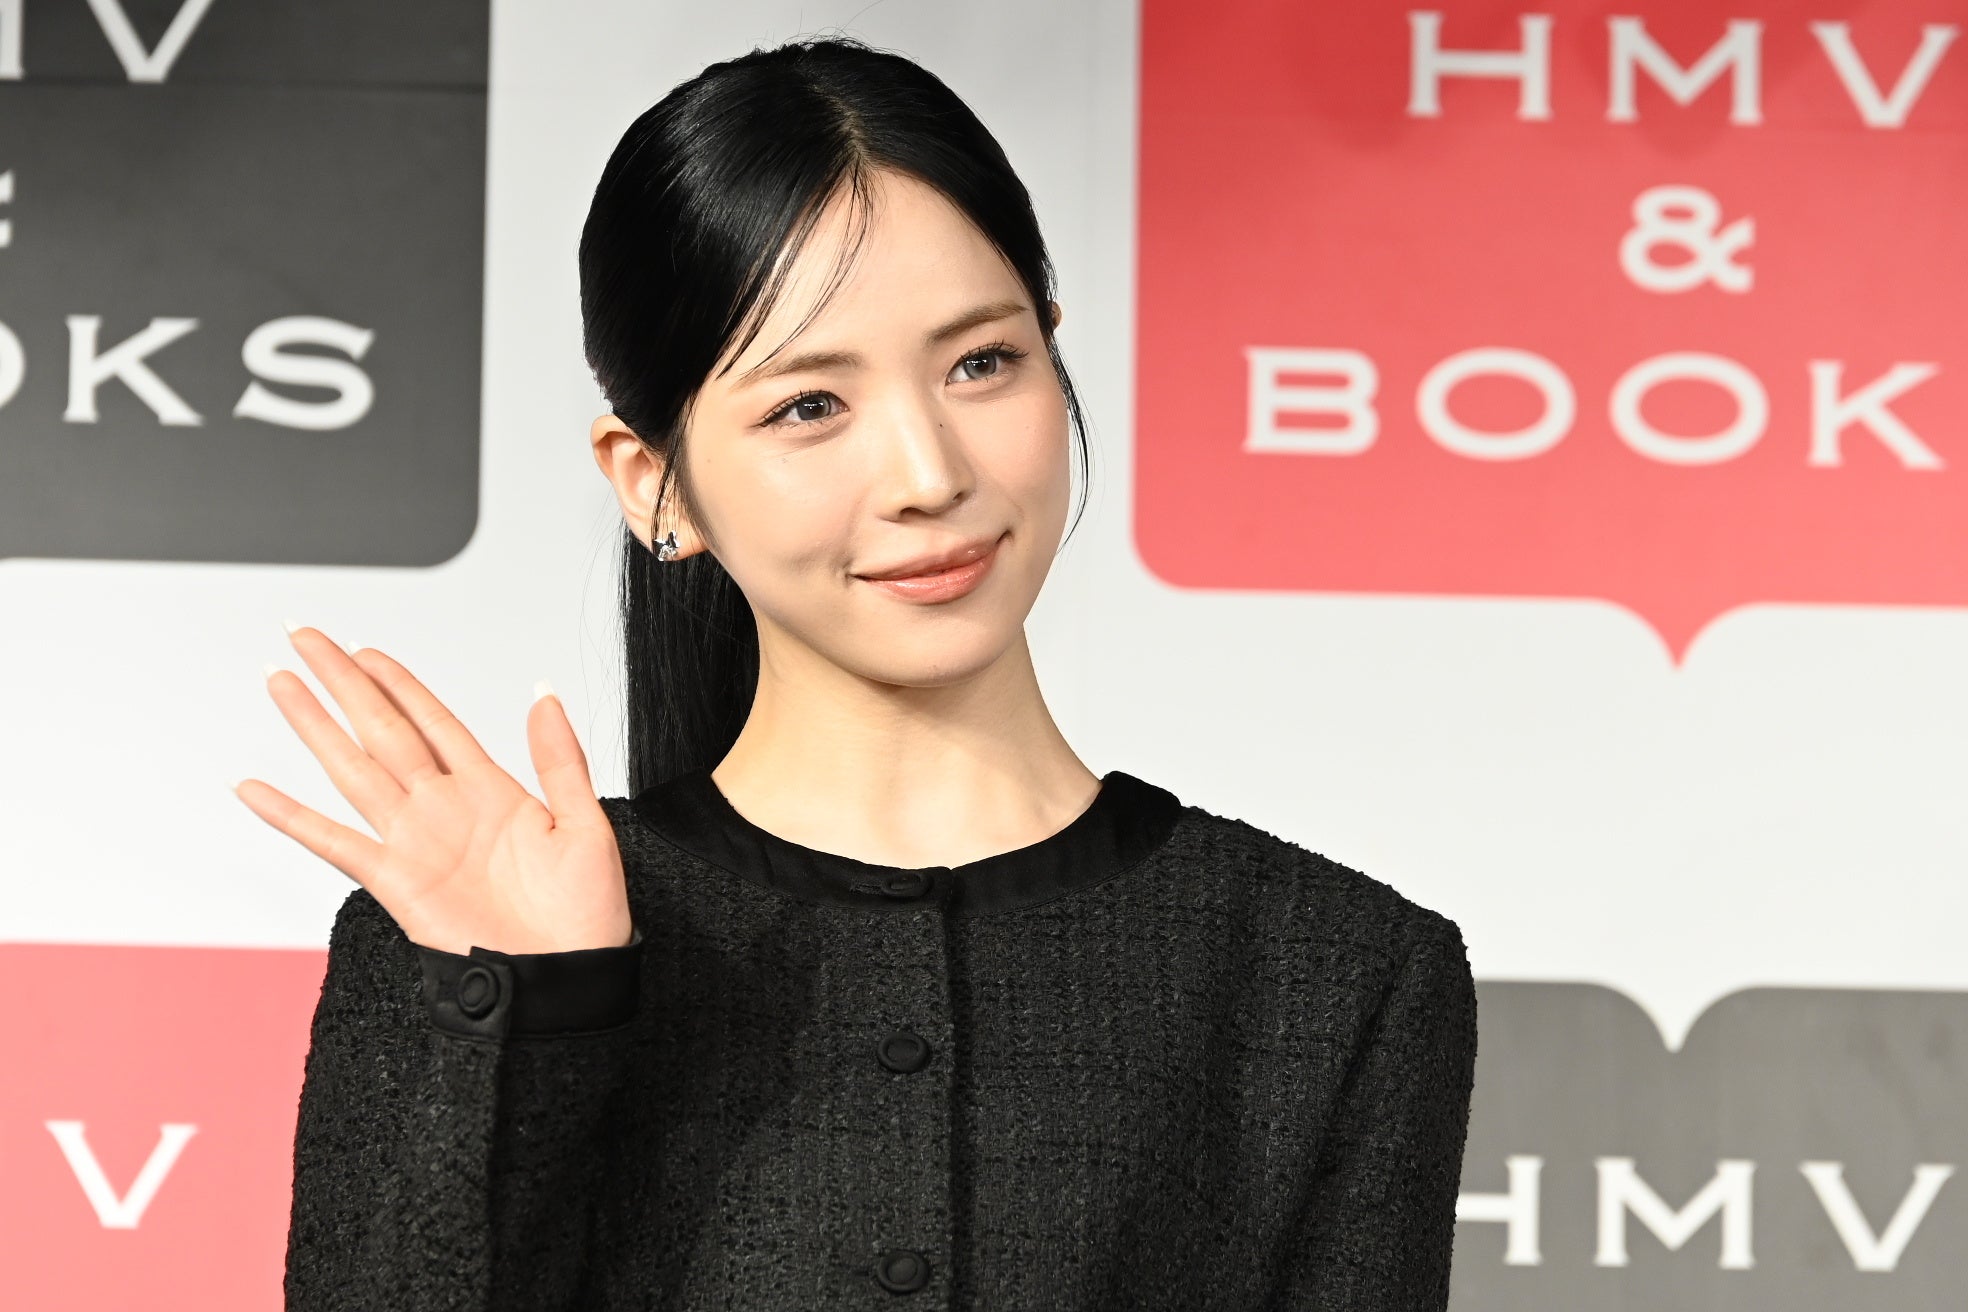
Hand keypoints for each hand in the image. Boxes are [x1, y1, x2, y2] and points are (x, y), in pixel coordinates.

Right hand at [233, 625, 632, 955]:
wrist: (569, 980)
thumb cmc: (585, 916)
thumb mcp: (586, 825)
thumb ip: (561, 759)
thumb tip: (545, 695)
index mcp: (491, 791)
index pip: (432, 720)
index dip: (397, 682)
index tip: (364, 648)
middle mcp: (443, 809)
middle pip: (381, 728)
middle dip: (342, 682)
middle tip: (304, 639)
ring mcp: (414, 842)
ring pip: (352, 769)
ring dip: (314, 725)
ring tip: (280, 685)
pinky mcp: (395, 883)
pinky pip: (333, 842)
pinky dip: (291, 817)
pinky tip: (255, 790)